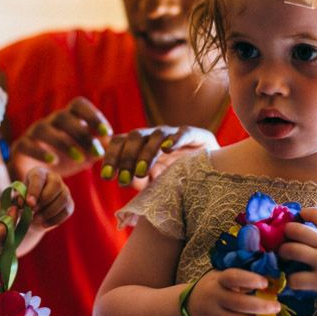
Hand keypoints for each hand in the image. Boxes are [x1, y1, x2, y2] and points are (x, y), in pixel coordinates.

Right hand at [10, 97, 111, 176]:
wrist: (38, 176)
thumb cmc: (66, 160)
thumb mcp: (86, 153)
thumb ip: (100, 146)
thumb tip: (116, 142)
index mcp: (69, 118)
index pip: (79, 105)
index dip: (93, 115)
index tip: (106, 133)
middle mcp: (51, 121)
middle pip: (64, 116)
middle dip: (82, 134)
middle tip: (97, 152)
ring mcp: (34, 132)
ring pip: (44, 128)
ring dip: (63, 142)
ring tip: (79, 159)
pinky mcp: (20, 147)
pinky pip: (27, 144)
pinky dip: (40, 151)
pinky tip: (53, 162)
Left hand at [22, 166, 74, 230]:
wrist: (32, 213)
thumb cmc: (24, 202)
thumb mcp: (18, 199)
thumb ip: (19, 200)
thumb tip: (22, 203)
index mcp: (39, 173)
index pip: (39, 177)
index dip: (34, 190)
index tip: (29, 204)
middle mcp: (54, 178)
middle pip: (56, 185)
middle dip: (44, 200)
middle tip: (33, 211)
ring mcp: (64, 190)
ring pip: (63, 198)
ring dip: (49, 211)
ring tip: (36, 219)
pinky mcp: (69, 204)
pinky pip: (66, 211)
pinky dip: (54, 220)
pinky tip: (44, 224)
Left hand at [100, 125, 218, 188]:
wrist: (210, 172)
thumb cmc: (176, 179)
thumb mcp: (152, 183)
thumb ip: (137, 181)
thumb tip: (124, 179)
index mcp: (139, 145)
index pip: (119, 142)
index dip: (111, 157)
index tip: (106, 177)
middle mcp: (154, 136)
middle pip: (134, 136)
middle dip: (126, 158)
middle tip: (123, 180)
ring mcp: (174, 134)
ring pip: (156, 135)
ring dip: (146, 153)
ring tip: (142, 172)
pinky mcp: (197, 135)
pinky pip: (184, 132)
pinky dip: (176, 139)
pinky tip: (168, 148)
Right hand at [186, 269, 279, 315]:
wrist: (187, 307)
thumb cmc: (212, 288)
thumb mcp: (220, 277)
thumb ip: (240, 279)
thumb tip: (269, 280)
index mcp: (217, 280)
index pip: (233, 277)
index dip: (250, 279)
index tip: (265, 283)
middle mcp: (213, 298)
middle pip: (238, 303)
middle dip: (261, 306)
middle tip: (276, 307)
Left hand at [279, 207, 316, 310]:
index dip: (304, 212)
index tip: (299, 217)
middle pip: (297, 229)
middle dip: (287, 232)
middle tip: (285, 238)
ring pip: (293, 250)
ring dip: (284, 252)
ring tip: (283, 256)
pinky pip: (297, 278)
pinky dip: (291, 280)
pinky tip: (293, 281)